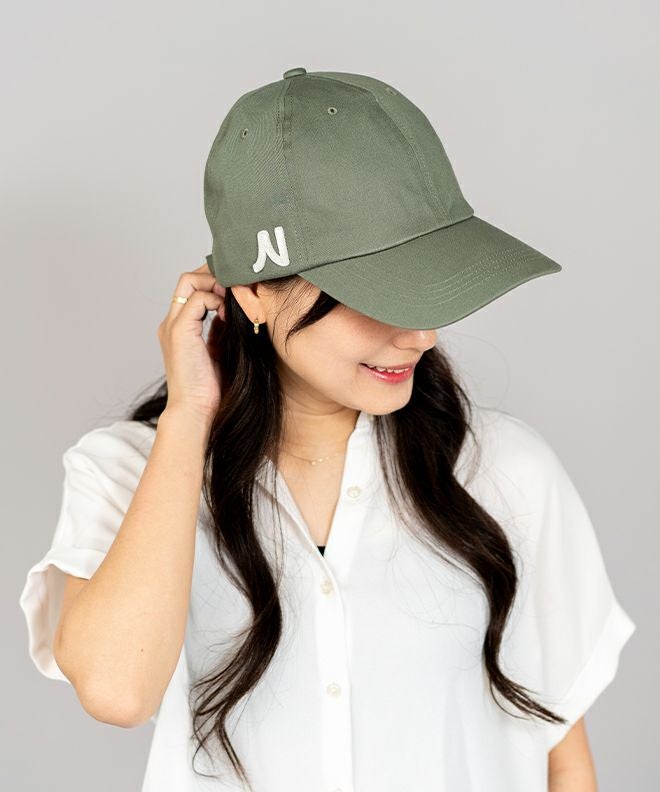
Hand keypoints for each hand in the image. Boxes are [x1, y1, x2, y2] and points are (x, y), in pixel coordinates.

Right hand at [157, 263, 225, 421]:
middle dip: (215, 276)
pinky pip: (198, 299)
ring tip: (234, 300)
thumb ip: (221, 330)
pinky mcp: (180, 331)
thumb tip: (234, 312)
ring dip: (216, 284)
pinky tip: (229, 317)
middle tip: (238, 289)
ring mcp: (173, 325)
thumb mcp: (219, 351)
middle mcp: (172, 322)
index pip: (192, 288)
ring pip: (189, 281)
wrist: (196, 411)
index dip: (215, 282)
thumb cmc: (209, 389)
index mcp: (179, 327)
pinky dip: (217, 300)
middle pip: (188, 278)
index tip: (238, 291)